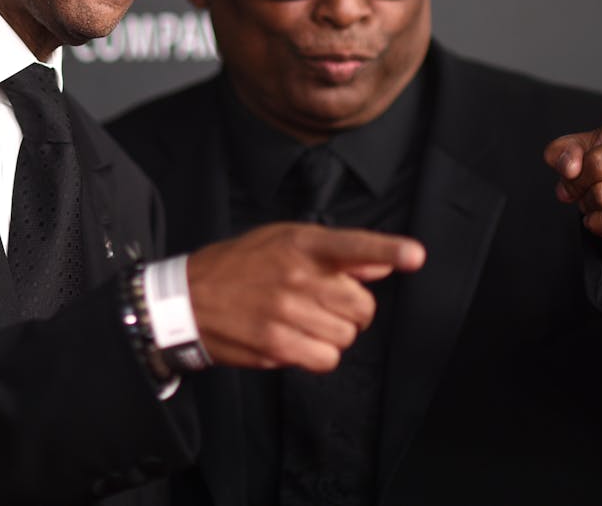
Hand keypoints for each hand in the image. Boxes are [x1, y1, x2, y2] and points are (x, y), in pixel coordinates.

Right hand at [186, 223, 423, 372]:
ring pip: (347, 337)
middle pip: (362, 306)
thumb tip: (380, 264)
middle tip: (323, 303)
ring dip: (333, 334)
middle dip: (351, 310)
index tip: (415, 255)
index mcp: (300, 244)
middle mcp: (296, 276)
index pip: (352, 245)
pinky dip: (318, 355)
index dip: (387, 250)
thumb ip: (335, 253)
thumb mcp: (282, 241)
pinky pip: (326, 360)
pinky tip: (296, 340)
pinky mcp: (277, 345)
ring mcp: (286, 312)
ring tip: (302, 320)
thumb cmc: (240, 265)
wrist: (186, 299)